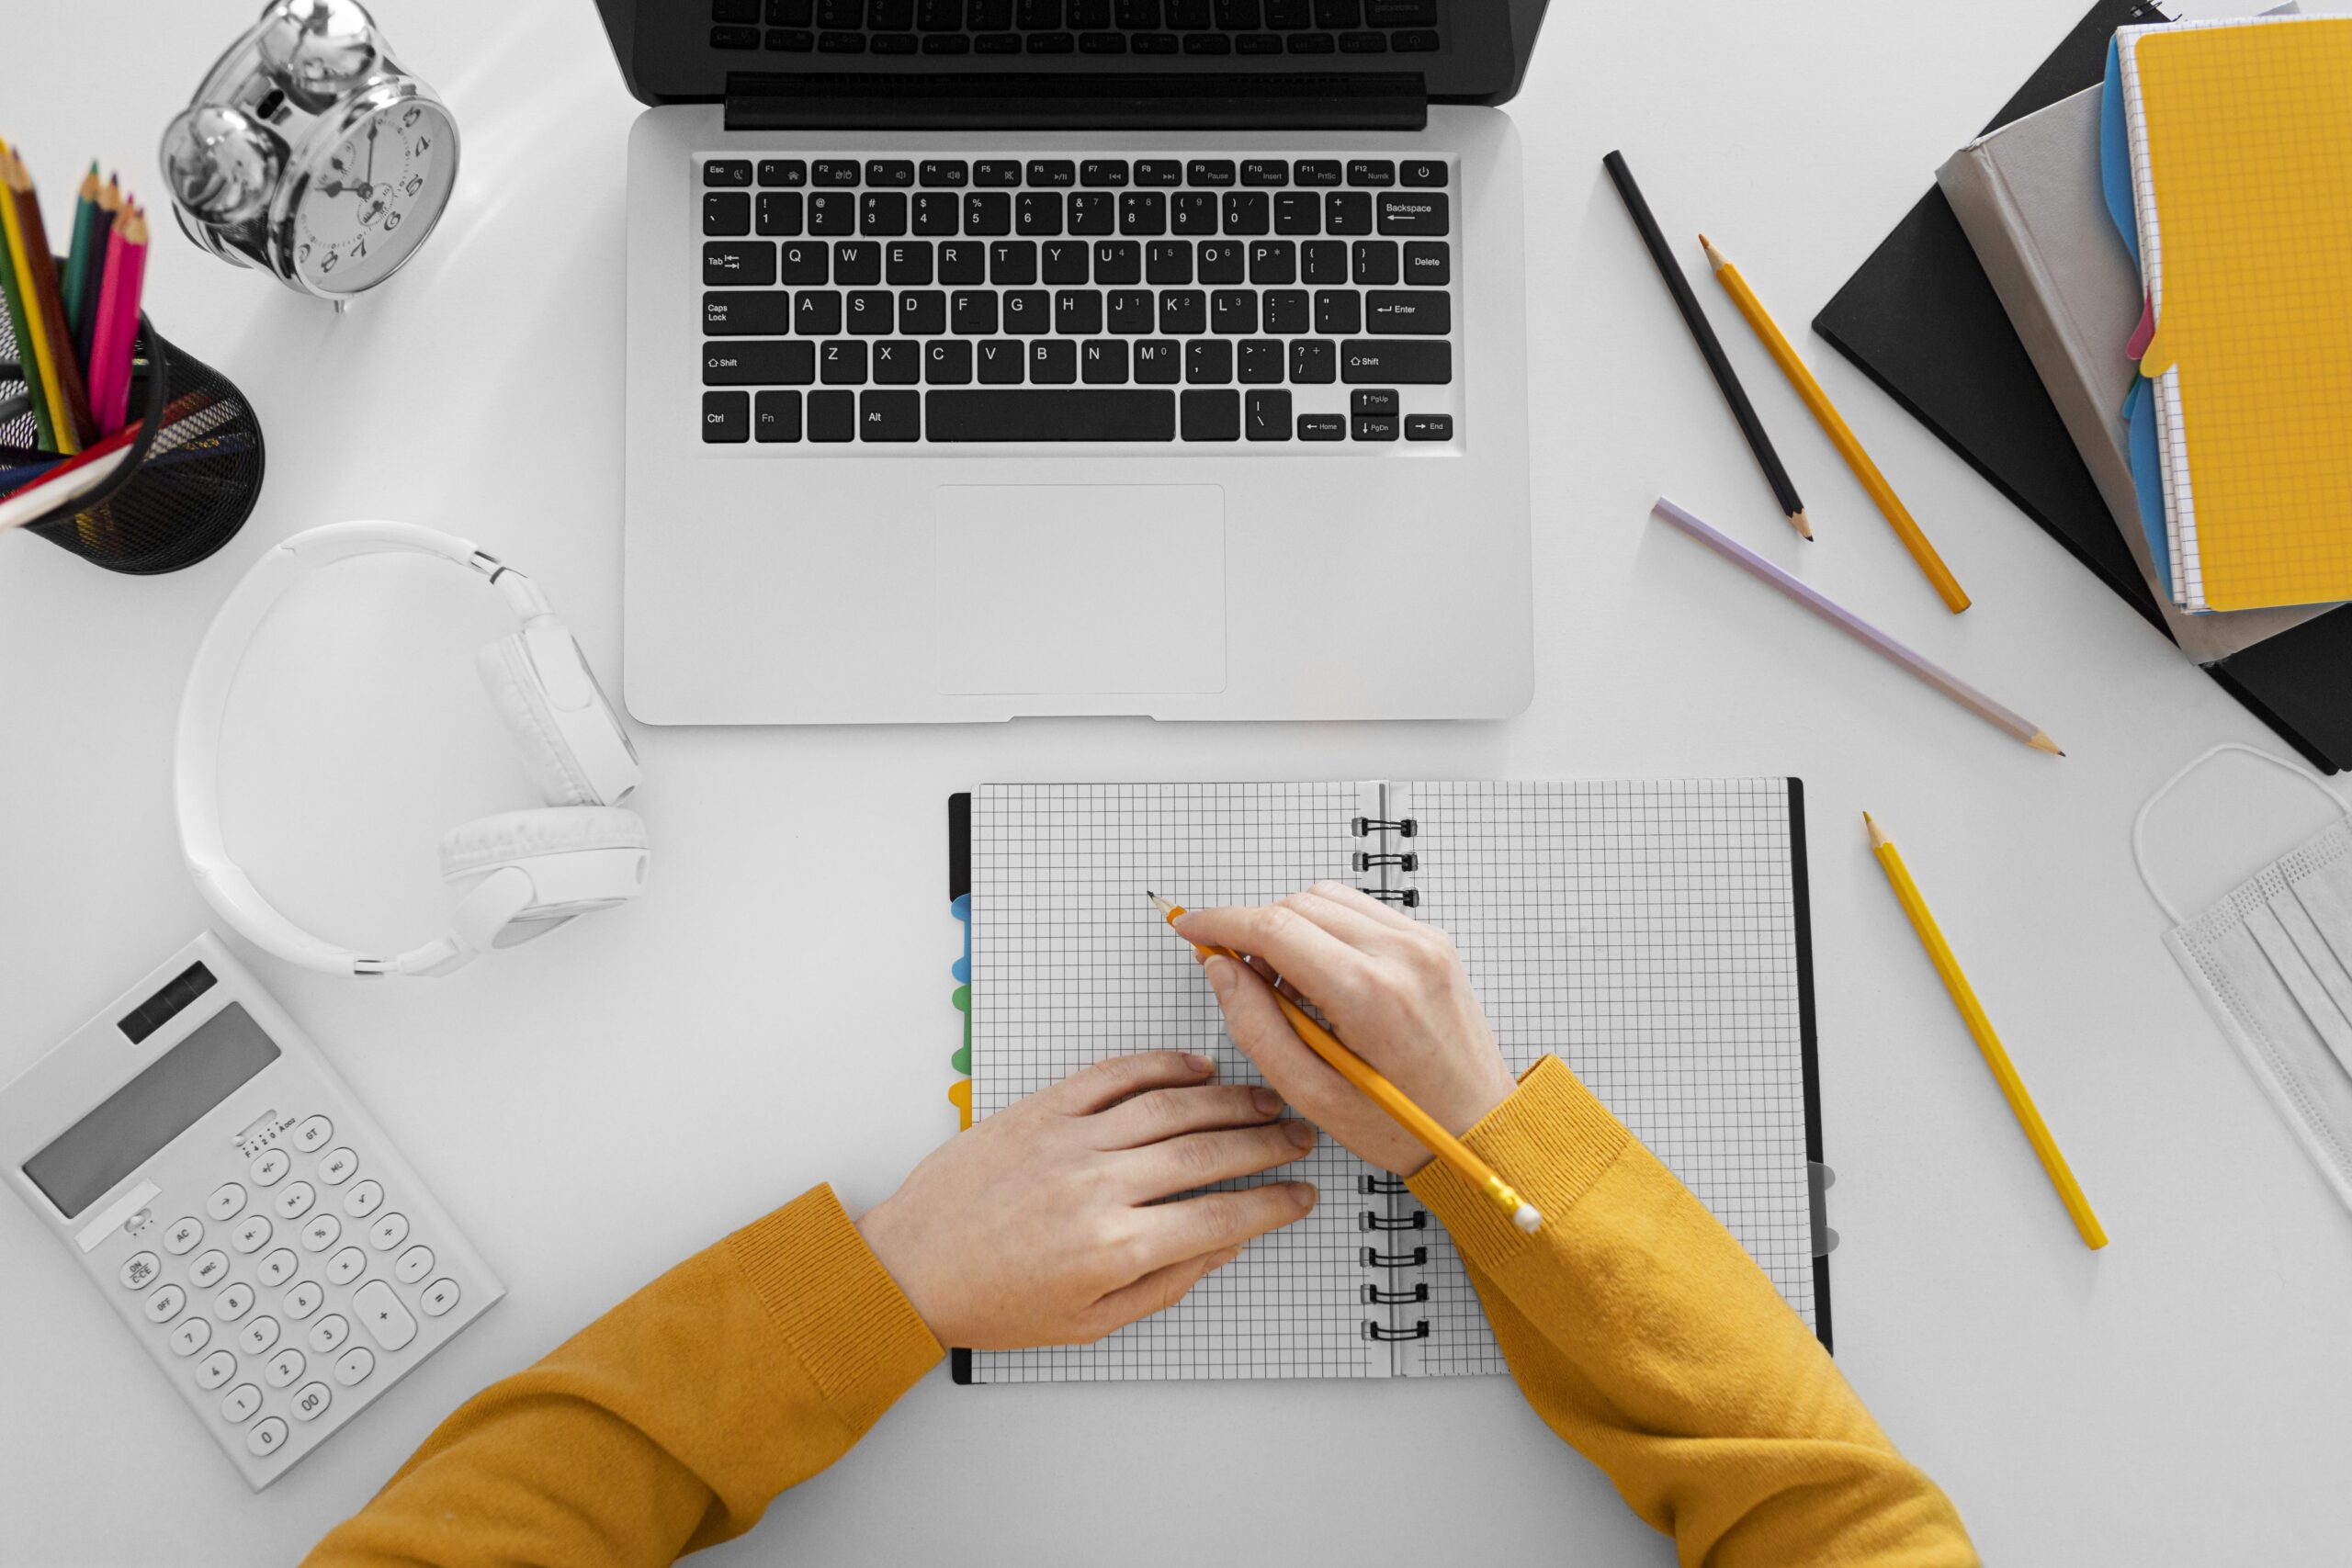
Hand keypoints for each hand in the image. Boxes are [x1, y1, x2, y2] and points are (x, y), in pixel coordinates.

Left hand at [856, 1052, 1317, 1349]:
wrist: (911, 1268)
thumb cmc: (995, 1303)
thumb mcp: (1091, 1321)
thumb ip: (1166, 1282)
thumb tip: (1227, 1243)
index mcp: (1116, 1248)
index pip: (1223, 1216)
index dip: (1274, 1204)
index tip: (1302, 1195)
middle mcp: (1099, 1186)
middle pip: (1210, 1152)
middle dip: (1268, 1144)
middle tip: (1301, 1139)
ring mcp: (1070, 1140)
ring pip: (1172, 1106)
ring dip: (1230, 1100)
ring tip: (1267, 1101)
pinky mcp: (1042, 1109)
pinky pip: (1114, 1075)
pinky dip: (1163, 1065)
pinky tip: (1199, 1068)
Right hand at [1176, 884, 1517, 1175]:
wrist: (1482, 1128)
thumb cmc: (1405, 1126)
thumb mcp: (1314, 1095)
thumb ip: (1257, 1027)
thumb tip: (1222, 971)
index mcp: (1371, 994)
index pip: (1276, 927)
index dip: (1222, 923)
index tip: (1193, 928)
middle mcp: (1402, 954)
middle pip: (1298, 905)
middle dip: (1256, 930)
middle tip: (1242, 977)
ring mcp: (1423, 942)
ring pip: (1328, 899)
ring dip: (1291, 927)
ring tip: (1288, 987)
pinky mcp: (1432, 942)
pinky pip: (1361, 912)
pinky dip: (1328, 931)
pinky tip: (1324, 979)